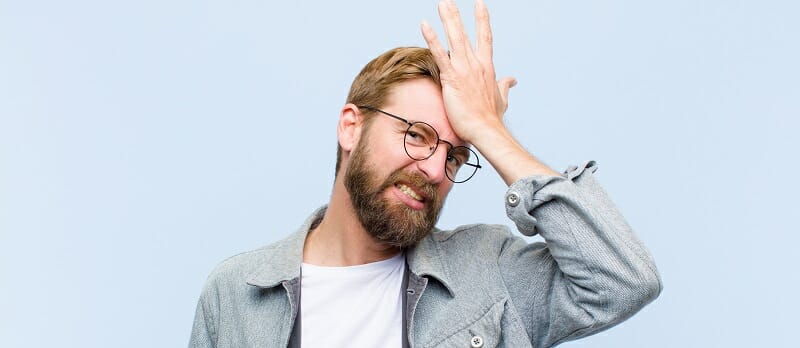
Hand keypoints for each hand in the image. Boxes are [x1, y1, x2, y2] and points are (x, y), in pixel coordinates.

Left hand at [421, 0, 515, 143]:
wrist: (486, 129)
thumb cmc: (492, 118)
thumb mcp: (502, 98)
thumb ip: (505, 86)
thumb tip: (513, 80)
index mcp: (487, 67)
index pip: (485, 38)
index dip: (482, 20)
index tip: (480, 4)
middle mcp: (476, 64)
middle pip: (465, 33)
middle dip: (456, 16)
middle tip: (448, 1)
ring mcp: (464, 69)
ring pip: (454, 38)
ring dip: (447, 19)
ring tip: (441, 4)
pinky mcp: (452, 78)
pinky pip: (439, 54)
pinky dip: (432, 38)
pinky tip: (425, 25)